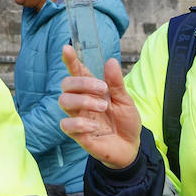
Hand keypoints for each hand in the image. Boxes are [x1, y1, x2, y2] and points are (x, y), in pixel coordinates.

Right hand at [58, 47, 140, 169]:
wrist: (131, 147)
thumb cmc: (125, 122)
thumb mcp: (126, 100)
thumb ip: (116, 83)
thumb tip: (111, 61)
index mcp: (91, 90)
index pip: (76, 72)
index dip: (70, 60)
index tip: (66, 48)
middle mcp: (81, 102)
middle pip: (66, 85)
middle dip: (82, 84)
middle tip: (103, 90)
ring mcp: (78, 118)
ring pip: (64, 102)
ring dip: (83, 101)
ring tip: (102, 107)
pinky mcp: (78, 135)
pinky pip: (67, 125)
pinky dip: (80, 123)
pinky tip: (95, 127)